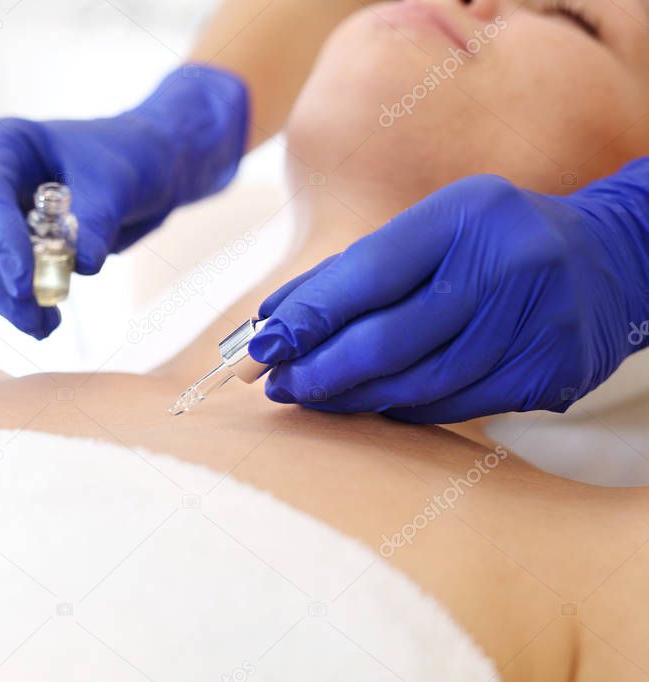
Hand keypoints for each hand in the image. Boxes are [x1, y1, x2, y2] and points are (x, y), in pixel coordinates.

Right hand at [0, 65, 247, 338]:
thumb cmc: (126, 160)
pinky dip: (17, 304)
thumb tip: (81, 265)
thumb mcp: (117, 185)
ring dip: (5, 301)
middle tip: (30, 315)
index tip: (23, 285)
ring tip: (44, 327)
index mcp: (2, 144)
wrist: (140, 173)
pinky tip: (44, 324)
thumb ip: (96, 221)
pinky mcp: (4, 245)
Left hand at [248, 162, 648, 422]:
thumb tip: (273, 320)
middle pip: (388, 341)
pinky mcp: (550, 372)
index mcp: (464, 215)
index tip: (262, 347)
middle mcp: (506, 265)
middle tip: (279, 385)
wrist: (606, 260)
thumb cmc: (490, 241)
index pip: (367, 273)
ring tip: (313, 397)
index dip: (308, 317)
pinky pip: (454, 406)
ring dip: (353, 398)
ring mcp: (535, 323)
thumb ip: (350, 272)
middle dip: (319, 371)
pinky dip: (404, 409)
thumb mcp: (428, 230)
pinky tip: (375, 403)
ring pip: (418, 384)